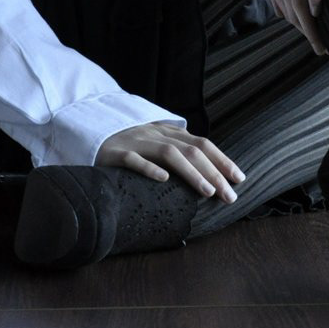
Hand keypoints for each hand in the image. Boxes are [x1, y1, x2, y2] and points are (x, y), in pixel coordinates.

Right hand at [95, 121, 244, 201]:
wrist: (88, 133)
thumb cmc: (128, 147)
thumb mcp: (155, 145)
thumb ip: (177, 153)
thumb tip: (209, 174)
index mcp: (167, 132)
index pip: (201, 143)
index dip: (222, 160)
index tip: (239, 179)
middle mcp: (155, 133)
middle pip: (191, 150)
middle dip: (215, 172)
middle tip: (230, 195)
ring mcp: (135, 141)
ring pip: (169, 153)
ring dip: (192, 173)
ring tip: (208, 191)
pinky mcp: (114, 152)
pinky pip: (133, 160)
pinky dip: (150, 169)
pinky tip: (164, 181)